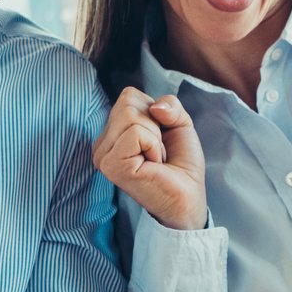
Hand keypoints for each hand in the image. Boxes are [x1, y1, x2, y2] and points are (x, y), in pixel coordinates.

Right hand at [92, 87, 206, 231]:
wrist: (189, 195)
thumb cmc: (181, 163)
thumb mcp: (180, 123)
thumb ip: (170, 104)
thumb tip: (156, 106)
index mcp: (112, 132)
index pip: (128, 95)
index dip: (154, 113)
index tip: (158, 139)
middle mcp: (102, 144)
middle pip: (127, 103)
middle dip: (154, 124)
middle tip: (157, 151)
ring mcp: (103, 156)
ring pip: (130, 115)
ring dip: (154, 137)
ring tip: (155, 159)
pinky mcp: (111, 165)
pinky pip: (136, 133)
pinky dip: (153, 146)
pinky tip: (152, 165)